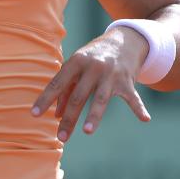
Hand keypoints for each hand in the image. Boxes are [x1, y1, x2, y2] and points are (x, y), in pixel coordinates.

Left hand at [31, 26, 151, 141]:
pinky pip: (133, 97)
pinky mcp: (127, 81)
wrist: (123, 41)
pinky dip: (139, 108)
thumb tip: (56, 115)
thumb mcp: (76, 67)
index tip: (35, 115)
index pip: (57, 83)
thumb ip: (65, 90)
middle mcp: (93, 67)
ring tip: (87, 131)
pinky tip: (145, 119)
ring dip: (94, 116)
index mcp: (76, 62)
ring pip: (100, 98)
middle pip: (78, 96)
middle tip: (61, 137)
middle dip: (69, 118)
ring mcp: (111, 74)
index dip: (45, 99)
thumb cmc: (92, 58)